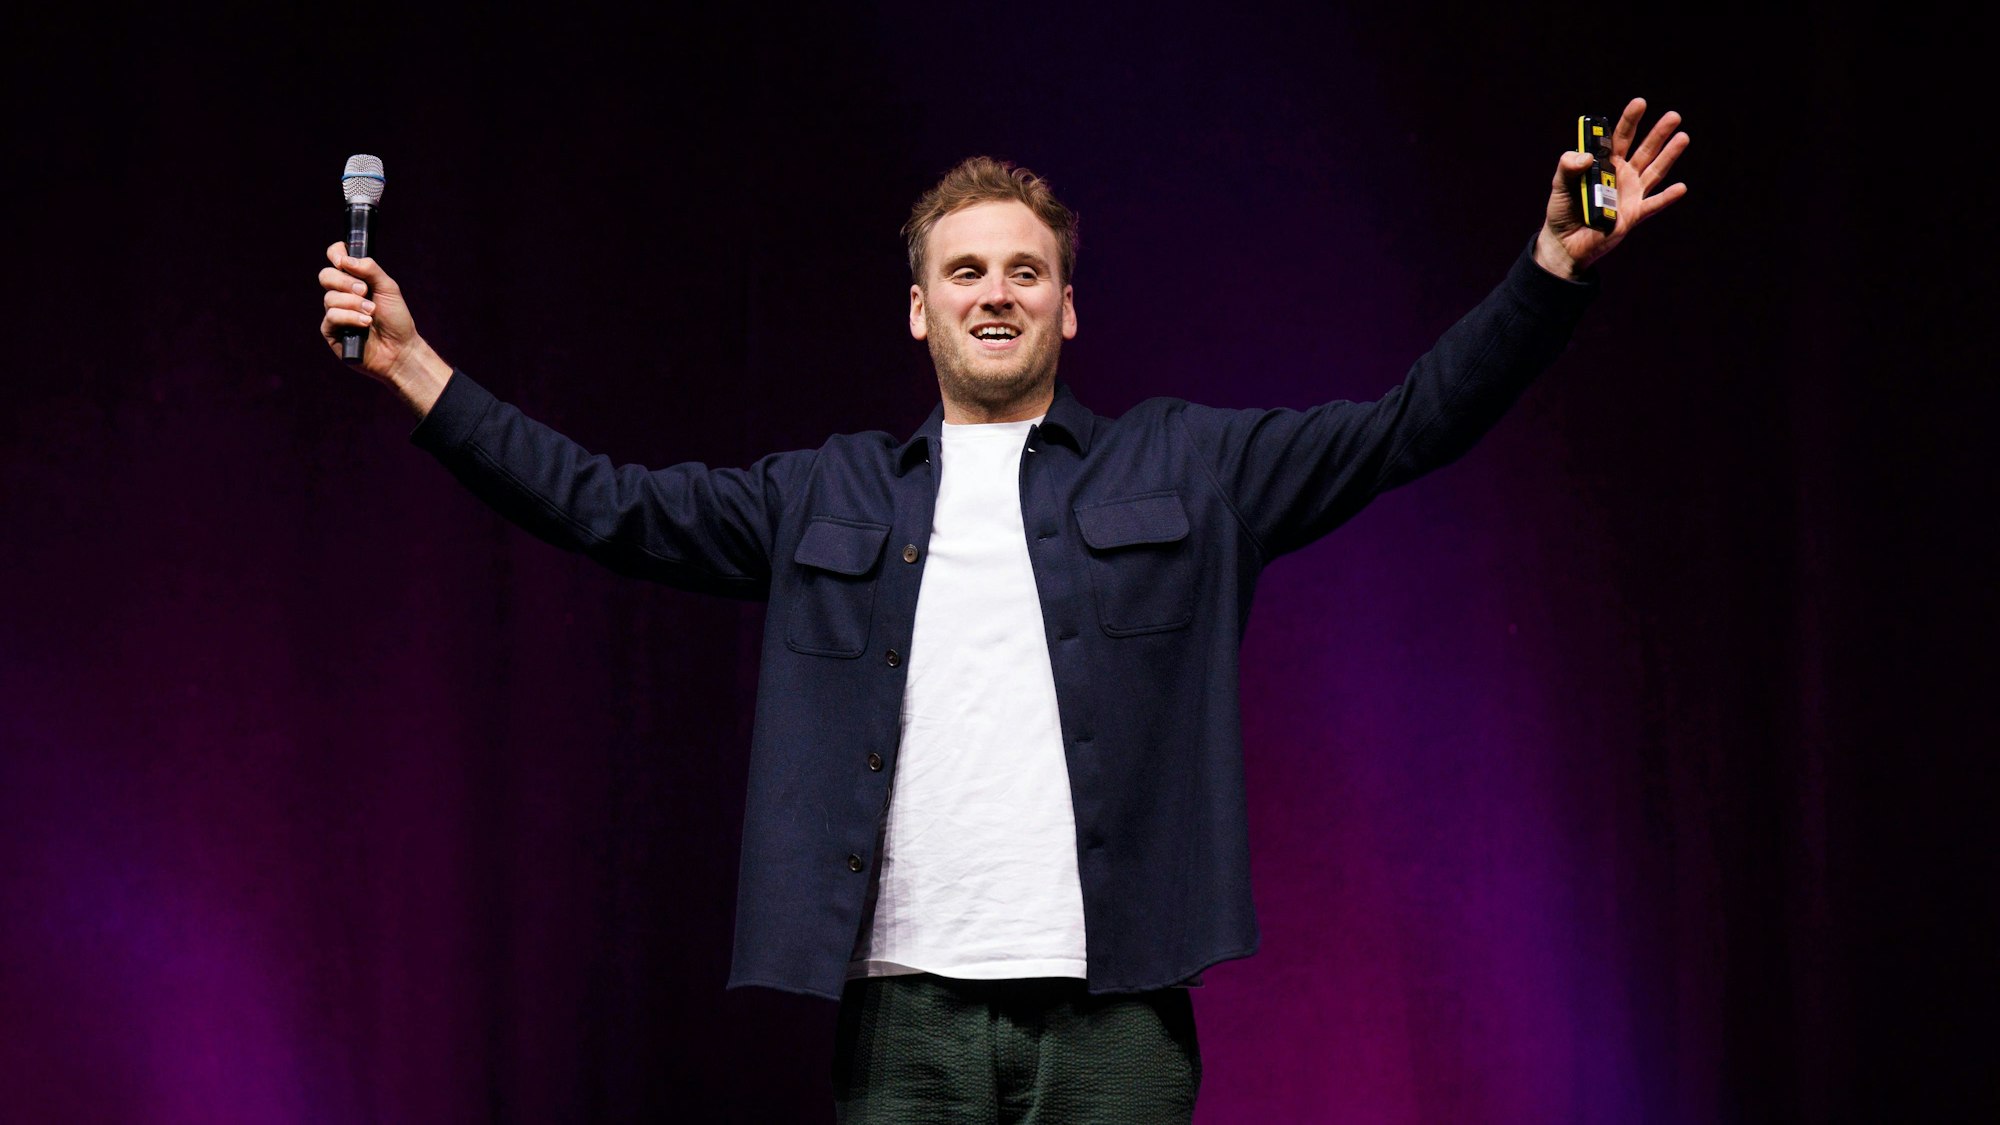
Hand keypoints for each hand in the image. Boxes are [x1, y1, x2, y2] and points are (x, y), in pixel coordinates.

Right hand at [317, 243, 450, 414]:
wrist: (401, 349)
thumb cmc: (396, 318)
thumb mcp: (388, 288)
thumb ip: (370, 269)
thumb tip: (346, 259)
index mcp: (354, 280)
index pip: (335, 258)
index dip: (336, 254)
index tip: (343, 260)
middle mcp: (341, 294)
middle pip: (326, 275)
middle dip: (345, 282)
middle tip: (365, 291)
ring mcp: (335, 312)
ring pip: (330, 297)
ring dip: (353, 304)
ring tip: (372, 313)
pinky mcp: (331, 331)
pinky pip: (332, 316)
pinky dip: (349, 317)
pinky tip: (365, 323)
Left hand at [1534, 98, 1689, 277]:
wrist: (1565, 244)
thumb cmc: (1562, 211)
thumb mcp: (1559, 186)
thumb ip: (1567, 167)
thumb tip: (1585, 156)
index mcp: (1605, 163)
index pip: (1619, 137)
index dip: (1630, 120)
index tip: (1640, 103)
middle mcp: (1622, 175)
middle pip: (1644, 150)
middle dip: (1658, 133)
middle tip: (1674, 116)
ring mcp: (1630, 194)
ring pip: (1653, 171)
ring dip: (1668, 155)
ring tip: (1683, 137)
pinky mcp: (1632, 215)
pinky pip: (1652, 205)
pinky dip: (1666, 197)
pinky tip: (1680, 187)